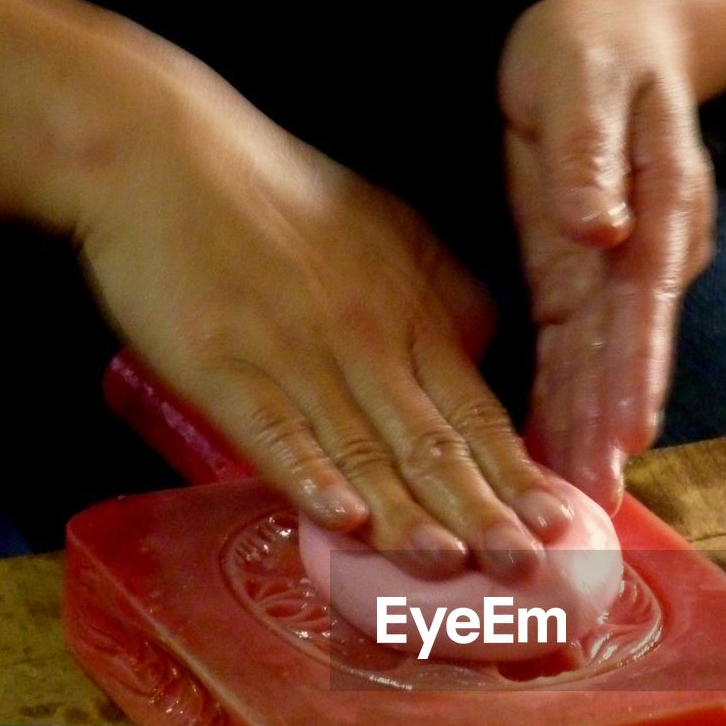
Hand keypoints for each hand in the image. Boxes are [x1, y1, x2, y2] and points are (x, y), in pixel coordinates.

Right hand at [67, 28, 572, 578]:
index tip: (558, 526)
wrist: (168, 154)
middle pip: (434, 447)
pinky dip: (310, 479)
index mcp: (413, 318)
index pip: (478, 414)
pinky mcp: (226, 372)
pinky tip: (342, 522)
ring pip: (363, 453)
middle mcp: (368, 348)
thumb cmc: (285, 196)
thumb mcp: (394, 231)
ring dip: (409, 516)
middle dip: (482, 514)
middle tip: (523, 571)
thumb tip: (484, 357)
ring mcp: (296, 362)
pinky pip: (275, 434)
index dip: (517, 476)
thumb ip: (447, 300)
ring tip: (449, 566)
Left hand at [499, 0, 715, 510]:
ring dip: (587, 433)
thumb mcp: (587, 79)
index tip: (629, 432)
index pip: (646, 300)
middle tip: (597, 497)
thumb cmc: (597, 50)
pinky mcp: (574, 283)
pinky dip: (558, 403)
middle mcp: (642, 257)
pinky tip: (548, 454)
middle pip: (626, 352)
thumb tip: (603, 227)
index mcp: (659, 207)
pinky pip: (566, 353)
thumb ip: (594, 152)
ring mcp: (610, 277)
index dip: (637, 369)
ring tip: (576, 498)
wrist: (606, 41)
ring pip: (597, 365)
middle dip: (611, 428)